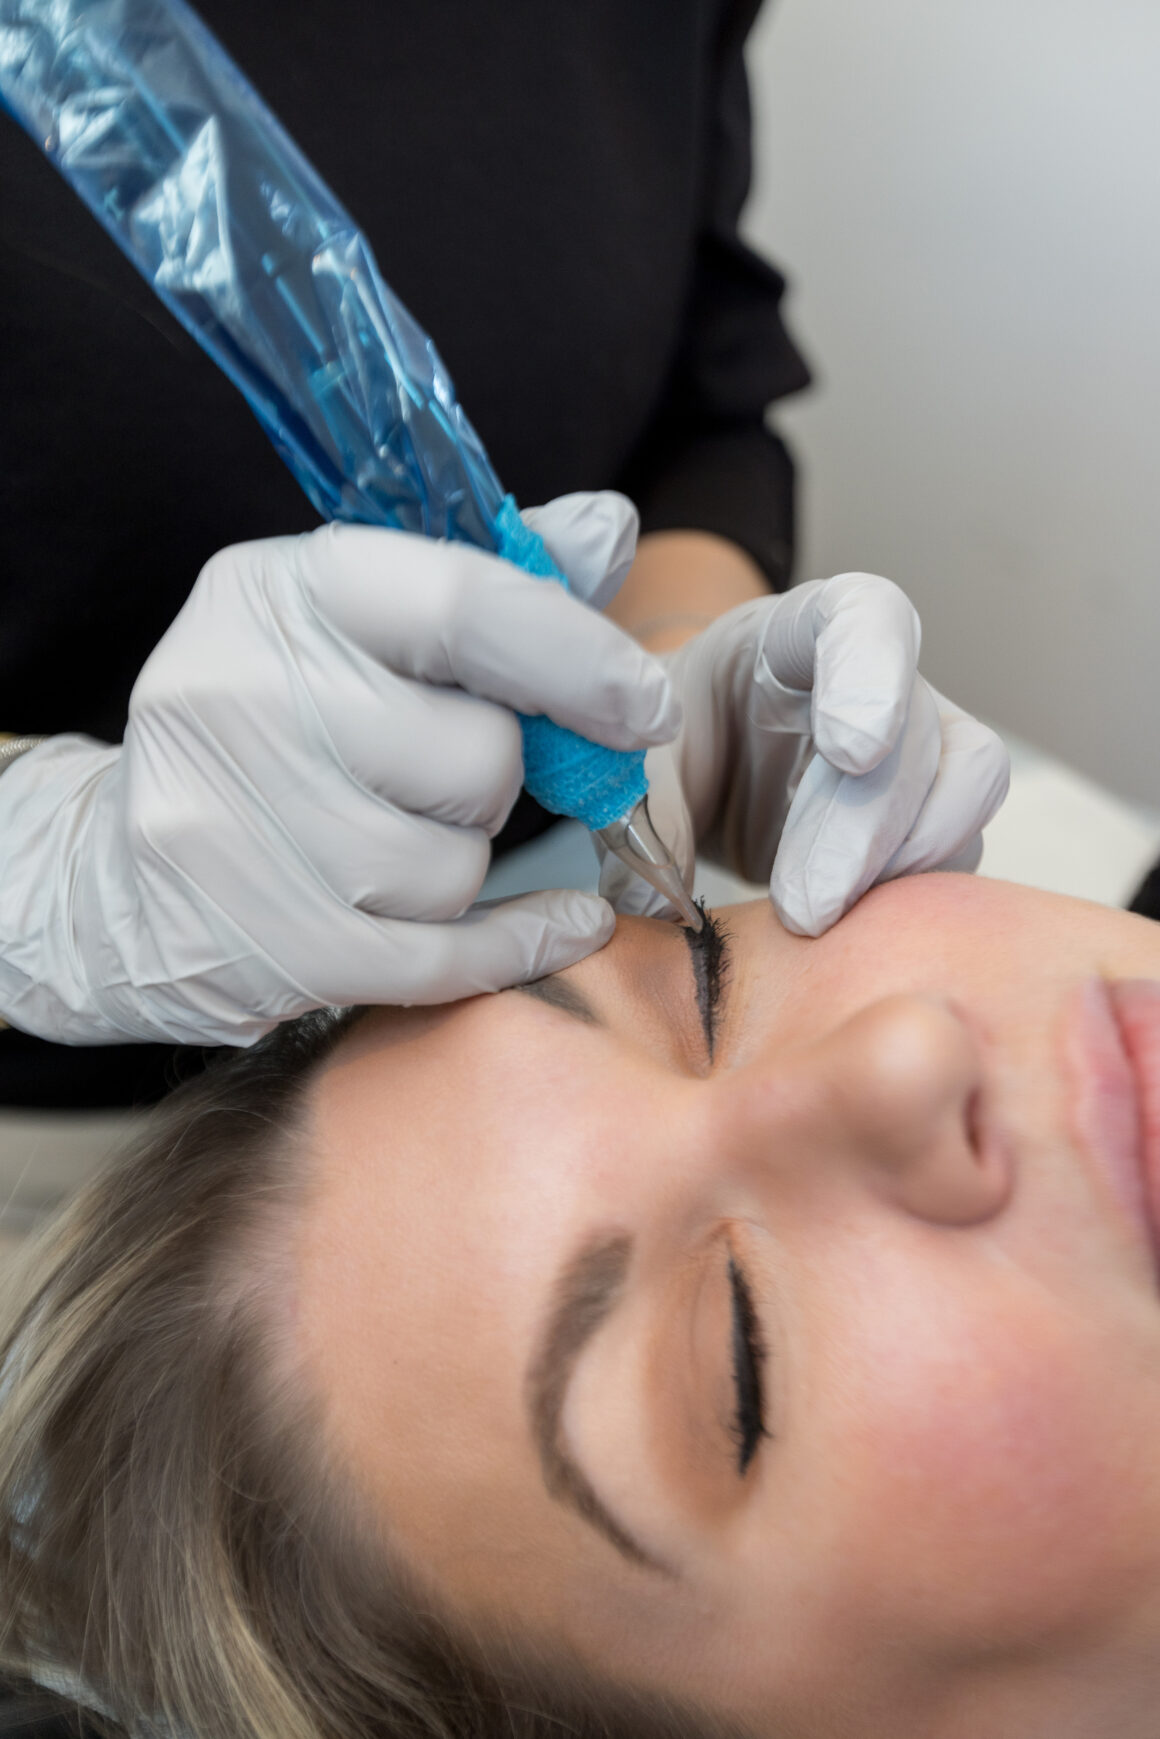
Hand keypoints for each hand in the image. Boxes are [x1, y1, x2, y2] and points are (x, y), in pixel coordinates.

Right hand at [0, 493, 677, 1044]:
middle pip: (477, 759)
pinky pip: (439, 959)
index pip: (464, 606)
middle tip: (447, 781)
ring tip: (405, 844)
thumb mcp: (366, 627)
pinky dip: (509, 945)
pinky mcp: (253, 943)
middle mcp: (236, 693)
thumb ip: (495, 584)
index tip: (645, 706)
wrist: (125, 875)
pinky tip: (546, 925)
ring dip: (467, 867)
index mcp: (281, 590)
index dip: (580, 660)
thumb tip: (611, 527)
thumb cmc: (284, 730)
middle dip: (498, 781)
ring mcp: (230, 826)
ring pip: (454, 868)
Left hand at [599, 573, 1008, 935]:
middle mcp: (878, 680)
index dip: (873, 675)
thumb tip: (655, 903)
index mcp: (799, 634)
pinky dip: (905, 904)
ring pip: (962, 792)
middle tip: (804, 909)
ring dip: (895, 869)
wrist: (698, 770)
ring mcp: (917, 749)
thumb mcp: (636, 755)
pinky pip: (954, 858)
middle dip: (866, 827)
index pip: (867, 616)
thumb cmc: (671, 736)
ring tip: (811, 922)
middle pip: (918, 730)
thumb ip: (646, 808)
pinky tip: (841, 931)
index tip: (853, 751)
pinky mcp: (929, 819)